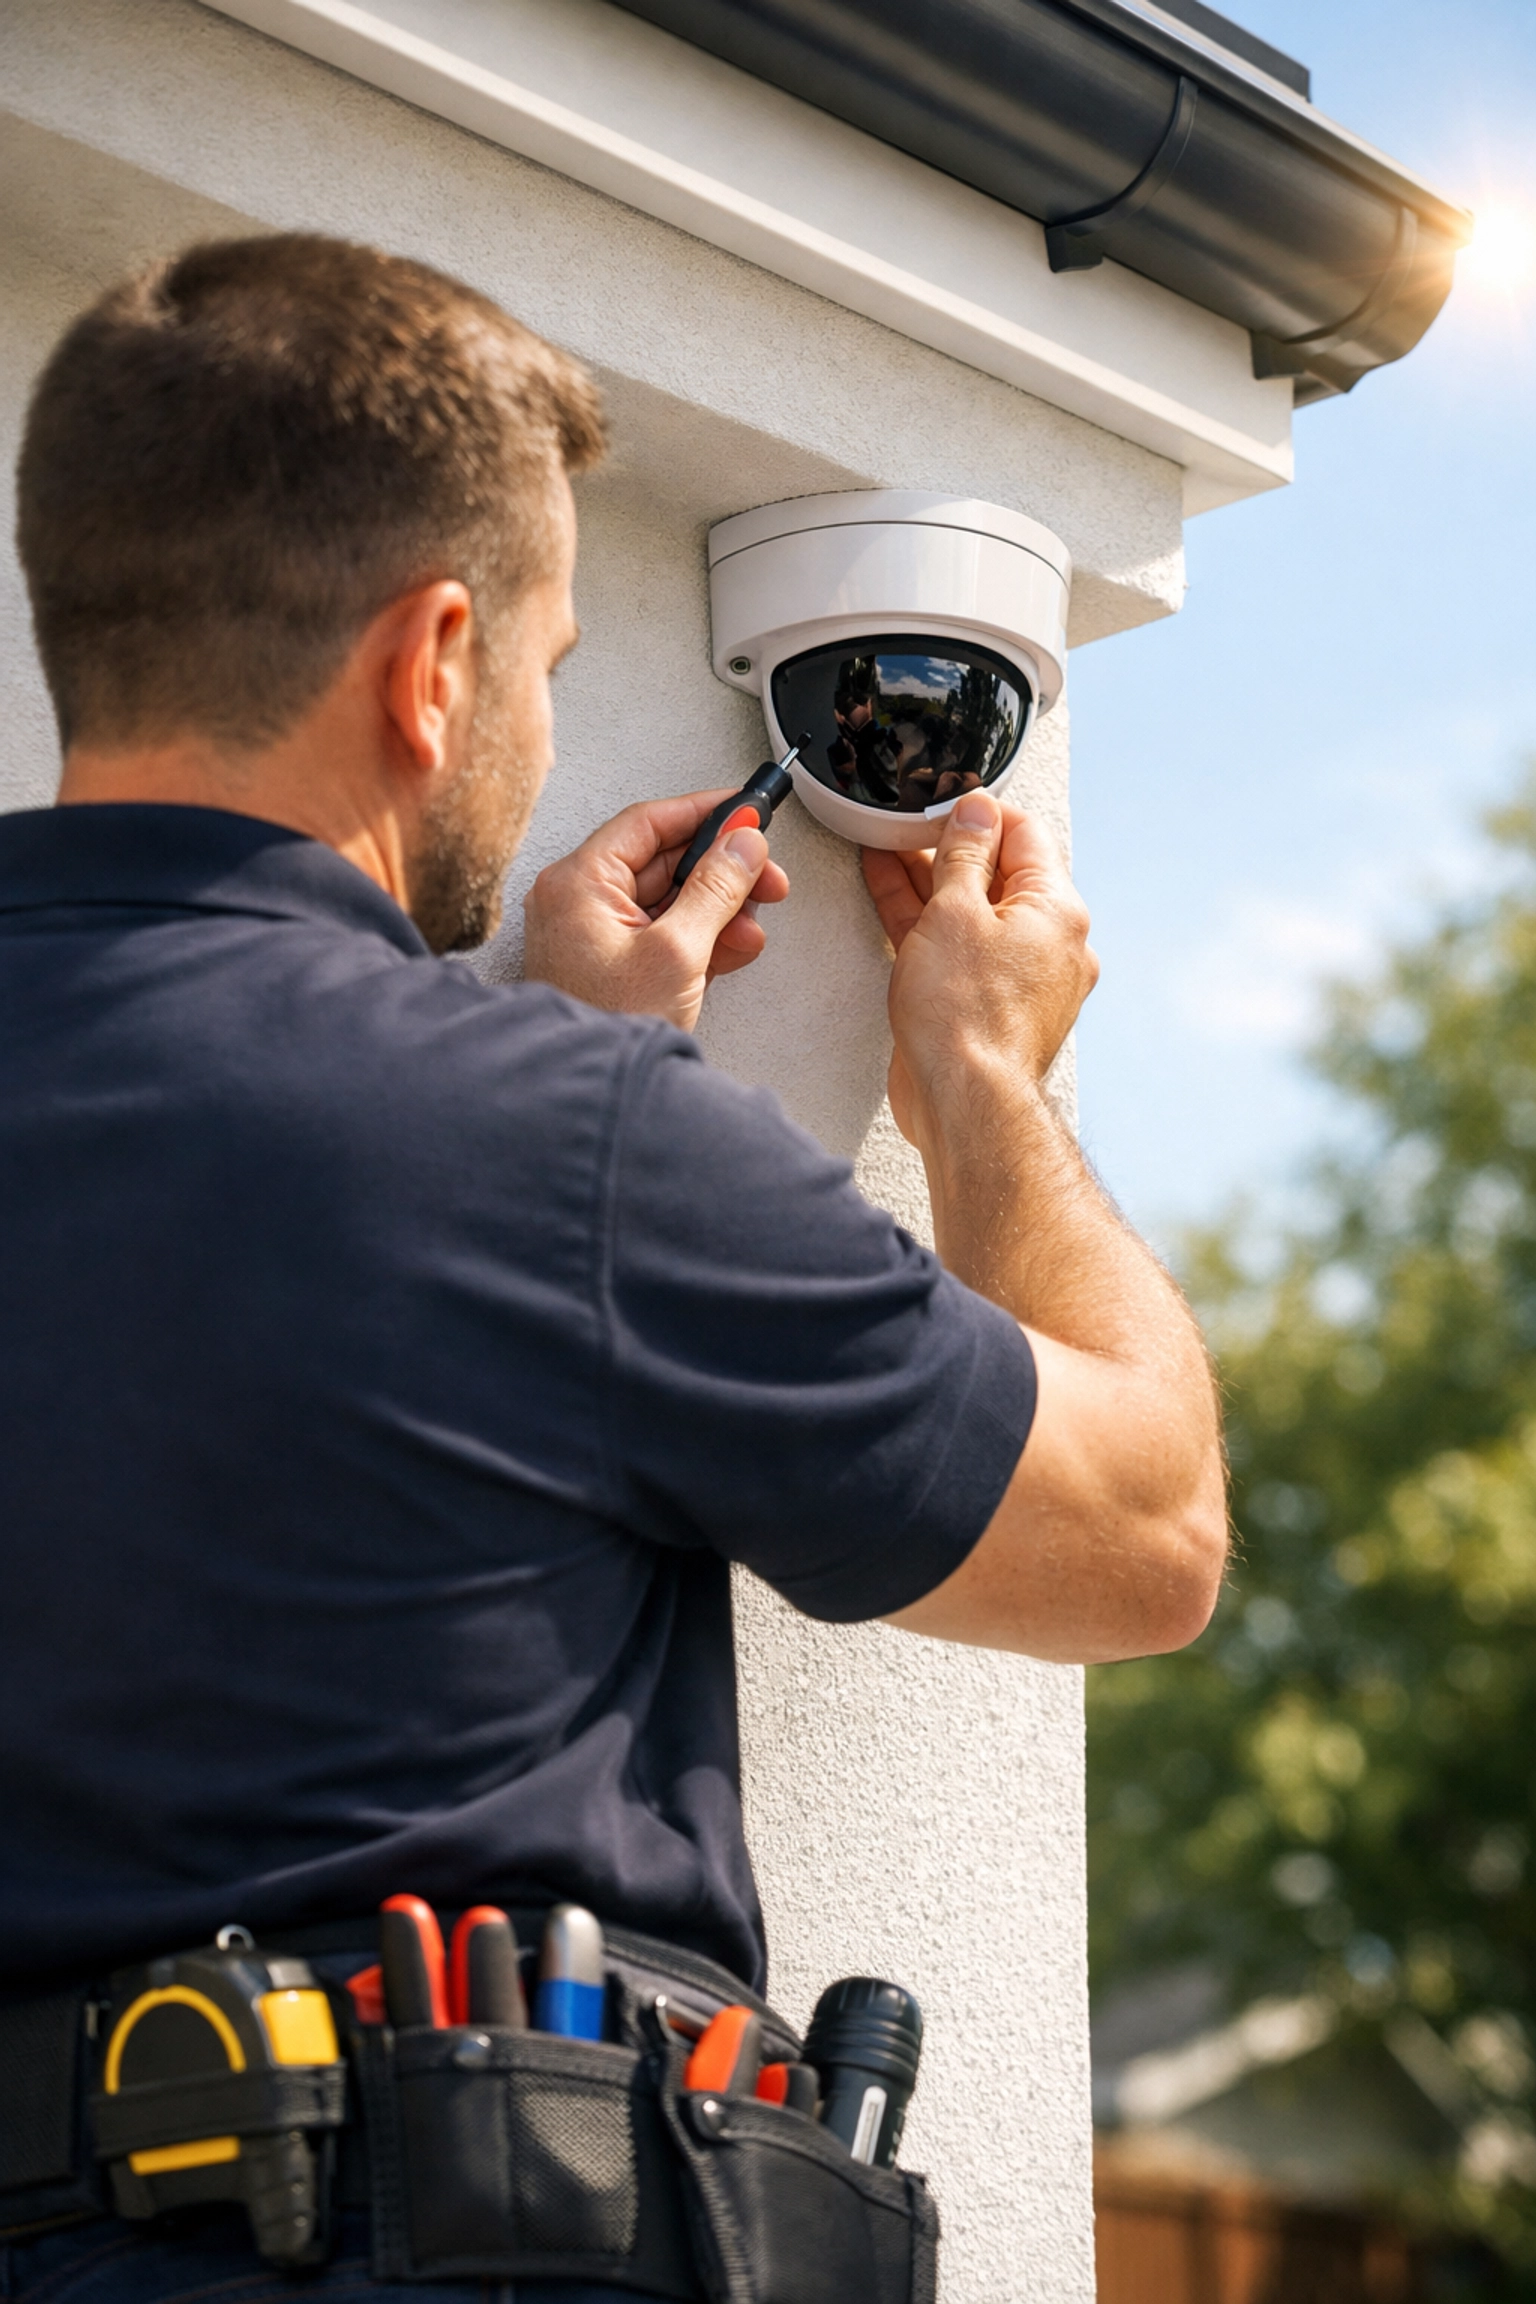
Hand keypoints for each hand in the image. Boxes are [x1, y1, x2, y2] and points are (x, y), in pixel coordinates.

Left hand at [524, 789, 789, 1032]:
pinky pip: (661, 933)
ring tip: (749, 927)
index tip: (745, 810)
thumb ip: (717, 890)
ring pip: (669, 900)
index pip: (648, 823)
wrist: (590, 1097)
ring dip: (717, 910)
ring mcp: (593, 935)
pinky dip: (698, 937)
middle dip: (721, 872)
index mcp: (579, 884)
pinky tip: (731, 948)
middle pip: (663, 862)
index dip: (704, 812)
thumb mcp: (677, 952)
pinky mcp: (611, 964)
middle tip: (764, 876)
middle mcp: (579, 902)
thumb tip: (743, 845)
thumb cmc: (608, 1029)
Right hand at [861, 794, 1096, 1145]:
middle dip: (948, 849)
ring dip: (932, 884)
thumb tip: (975, 813)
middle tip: (906, 829)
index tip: (939, 806)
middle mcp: (1052, 944)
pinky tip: (894, 900)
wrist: (963, 1101)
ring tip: (887, 853)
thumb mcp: (954, 912)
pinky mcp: (992, 1005)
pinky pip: (963, 949)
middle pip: (999, 874)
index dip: (978, 813)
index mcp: (1058, 910)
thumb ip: (963, 855)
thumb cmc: (966, 1018)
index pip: (1024, 834)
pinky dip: (931, 925)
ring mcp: (1023, 978)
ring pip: (974, 913)